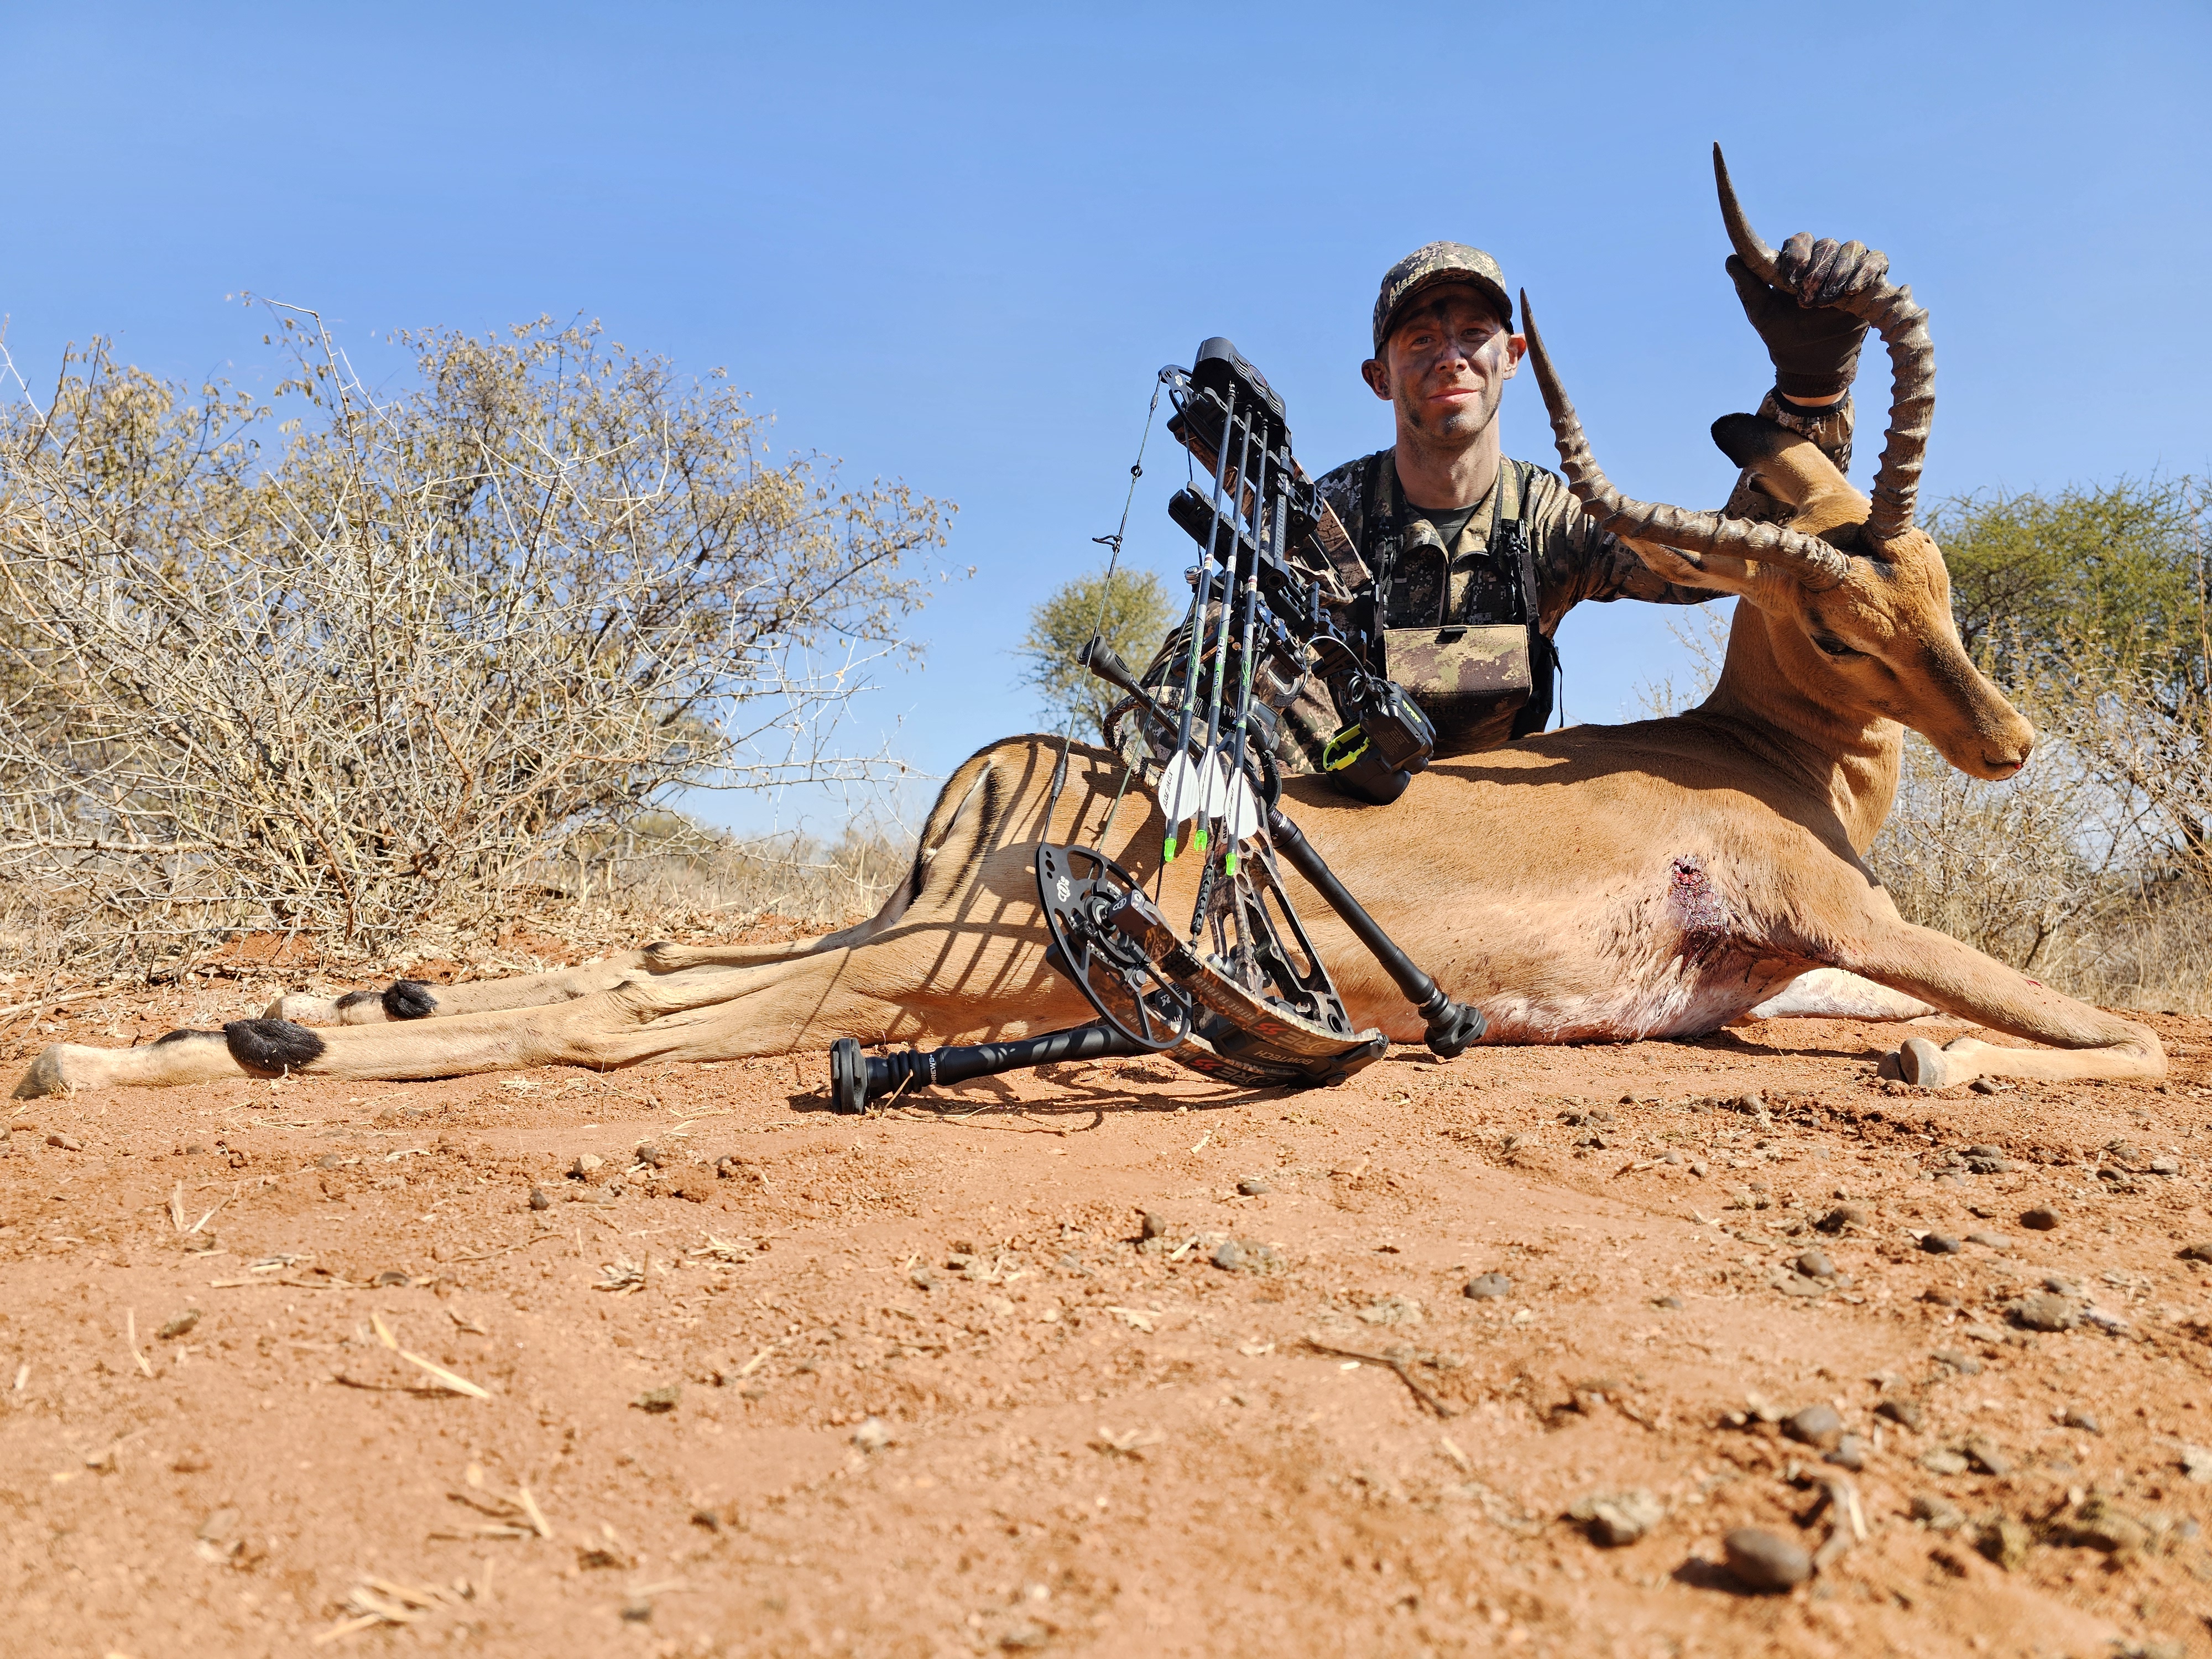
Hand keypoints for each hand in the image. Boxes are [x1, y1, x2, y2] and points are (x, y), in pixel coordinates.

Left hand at [1727, 234, 1889, 400]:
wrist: (1809, 362)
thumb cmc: (1782, 335)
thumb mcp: (1761, 312)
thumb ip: (1748, 286)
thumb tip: (1731, 259)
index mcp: (1797, 264)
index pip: (1800, 242)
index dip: (1797, 253)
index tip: (1790, 277)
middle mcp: (1823, 262)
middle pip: (1826, 244)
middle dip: (1817, 269)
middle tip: (1807, 297)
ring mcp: (1848, 269)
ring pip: (1852, 249)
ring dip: (1839, 272)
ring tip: (1827, 300)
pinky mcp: (1870, 281)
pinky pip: (1877, 260)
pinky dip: (1867, 270)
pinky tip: (1852, 289)